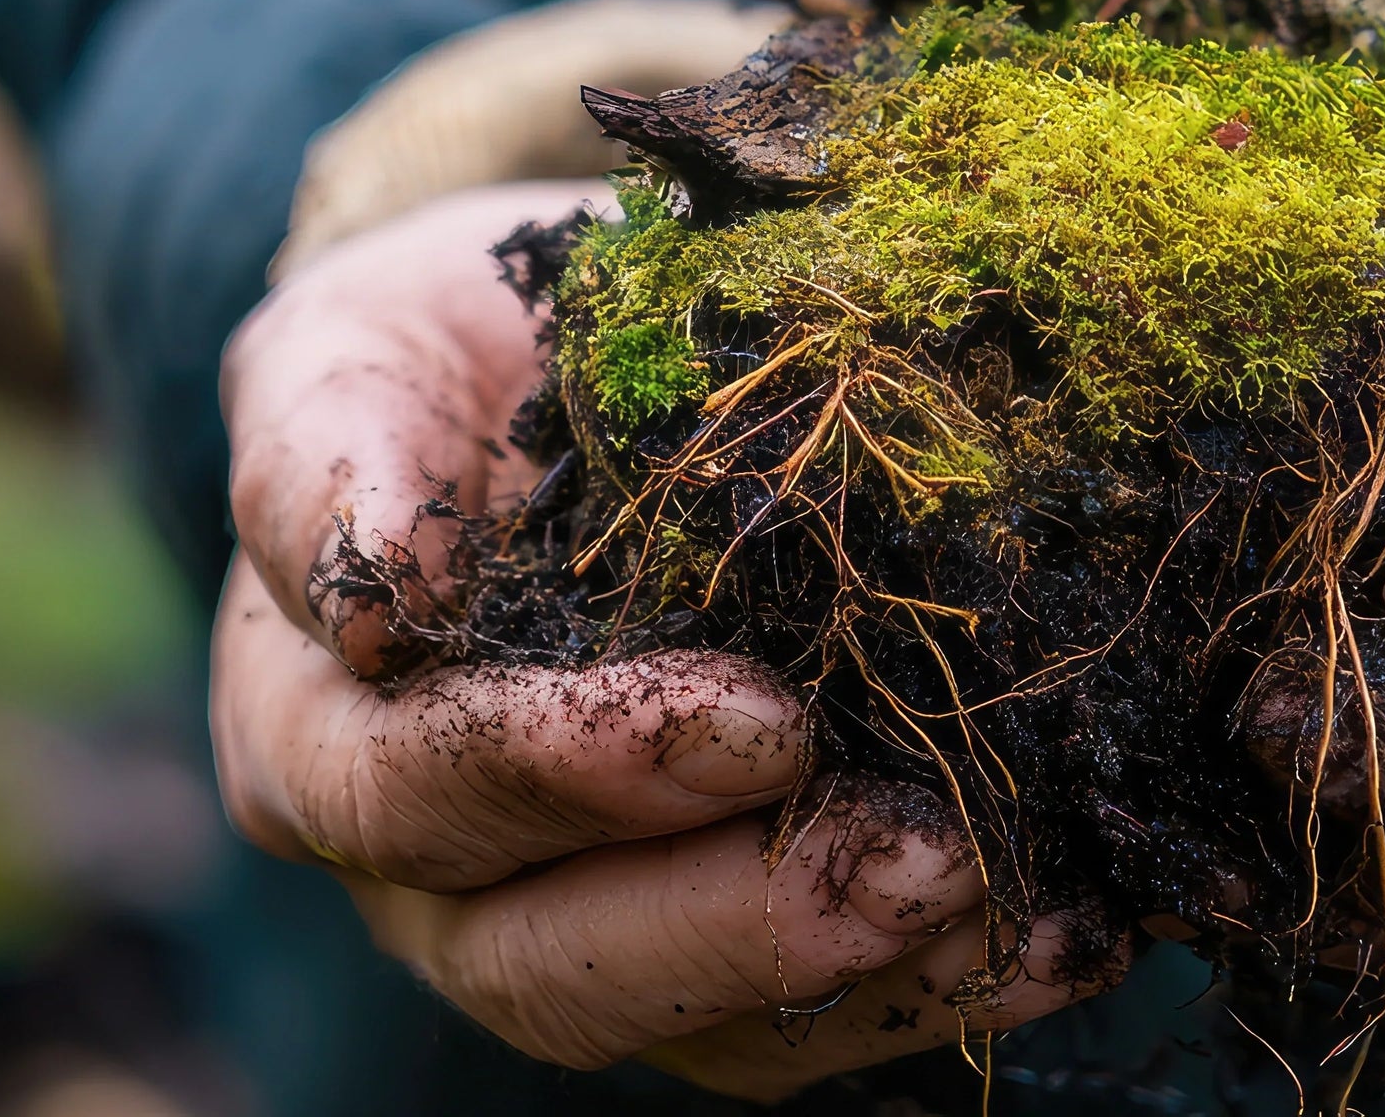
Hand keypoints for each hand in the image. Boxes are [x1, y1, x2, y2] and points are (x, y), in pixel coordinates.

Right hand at [214, 184, 1122, 1098]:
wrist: (521, 388)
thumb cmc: (424, 360)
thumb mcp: (341, 356)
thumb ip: (325, 462)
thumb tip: (375, 588)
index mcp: (313, 739)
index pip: (422, 797)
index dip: (580, 770)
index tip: (754, 714)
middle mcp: (429, 880)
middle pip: (552, 968)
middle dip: (749, 919)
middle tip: (925, 851)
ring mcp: (570, 927)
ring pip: (697, 1028)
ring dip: (870, 978)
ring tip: (1022, 901)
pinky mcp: (707, 946)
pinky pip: (809, 1015)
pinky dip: (946, 983)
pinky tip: (1070, 926)